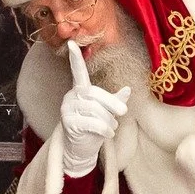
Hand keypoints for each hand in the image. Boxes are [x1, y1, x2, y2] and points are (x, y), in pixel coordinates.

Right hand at [56, 40, 129, 177]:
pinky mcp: (68, 123)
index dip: (75, 58)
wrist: (81, 150)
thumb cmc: (94, 128)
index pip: (78, 72)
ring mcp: (67, 109)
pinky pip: (92, 123)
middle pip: (94, 93)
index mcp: (80, 90)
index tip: (72, 43)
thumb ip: (115, 101)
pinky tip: (107, 134)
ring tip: (111, 128)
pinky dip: (104, 130)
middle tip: (123, 113)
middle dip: (112, 103)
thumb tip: (128, 90)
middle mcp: (71, 96)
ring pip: (95, 109)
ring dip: (109, 121)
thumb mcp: (107, 113)